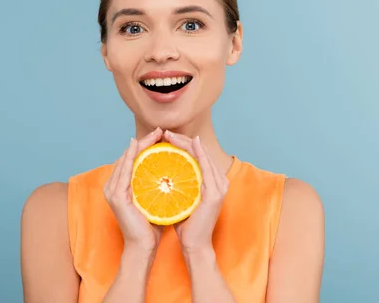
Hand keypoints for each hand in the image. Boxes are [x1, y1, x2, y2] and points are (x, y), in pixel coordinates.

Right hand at [103, 127, 163, 253]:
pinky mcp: (116, 196)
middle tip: (159, 130)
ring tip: (154, 134)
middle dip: (144, 141)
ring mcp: (113, 191)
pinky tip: (139, 146)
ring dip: (139, 145)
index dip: (146, 146)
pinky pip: (124, 170)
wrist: (143, 247)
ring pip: (126, 160)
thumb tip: (176, 172)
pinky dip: (131, 156)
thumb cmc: (152, 226)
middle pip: (129, 156)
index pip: (134, 160)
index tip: (162, 136)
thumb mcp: (157, 200)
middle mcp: (114, 186)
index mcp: (123, 187)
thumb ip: (159, 186)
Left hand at [163, 131, 228, 254]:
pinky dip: (199, 154)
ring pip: (203, 155)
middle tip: (164, 133)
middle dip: (182, 140)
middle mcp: (219, 181)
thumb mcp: (180, 200)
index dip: (182, 144)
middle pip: (200, 152)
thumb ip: (176, 186)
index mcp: (212, 182)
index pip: (197, 156)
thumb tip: (159, 173)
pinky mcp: (215, 192)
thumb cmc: (186, 225)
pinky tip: (190, 144)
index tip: (164, 138)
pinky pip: (206, 167)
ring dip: (186, 143)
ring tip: (169, 136)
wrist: (194, 245)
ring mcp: (219, 186)